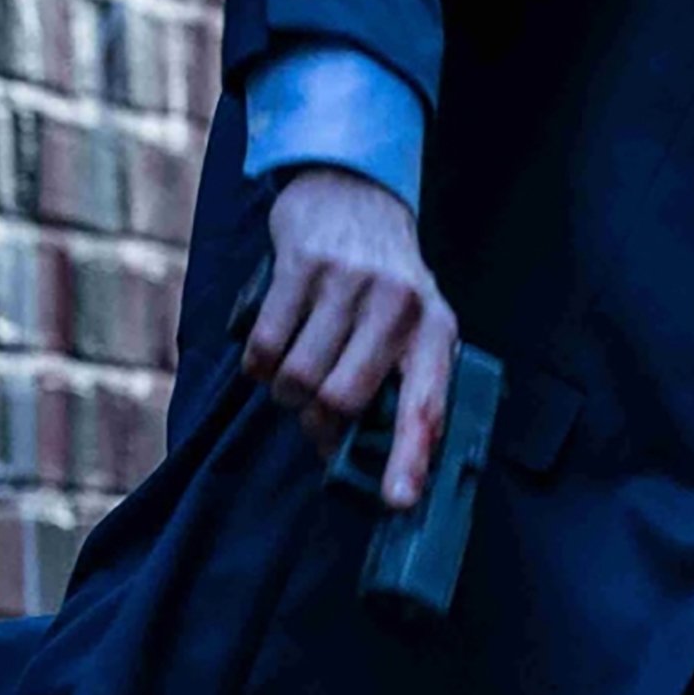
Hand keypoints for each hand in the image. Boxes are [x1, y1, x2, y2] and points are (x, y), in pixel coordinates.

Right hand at [240, 167, 459, 510]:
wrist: (353, 194)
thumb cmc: (386, 282)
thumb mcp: (416, 325)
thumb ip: (402, 386)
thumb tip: (367, 463)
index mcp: (434, 331)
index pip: (426, 404)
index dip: (409, 457)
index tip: (396, 500)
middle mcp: (396, 306)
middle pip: (340, 401)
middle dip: (319, 423)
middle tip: (318, 413)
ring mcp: (347, 284)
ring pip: (296, 379)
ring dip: (286, 393)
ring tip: (299, 371)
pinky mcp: (300, 267)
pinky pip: (264, 348)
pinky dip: (259, 366)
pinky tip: (274, 350)